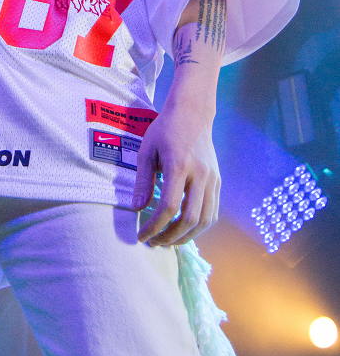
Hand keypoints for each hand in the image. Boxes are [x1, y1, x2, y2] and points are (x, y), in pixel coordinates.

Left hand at [132, 104, 219, 246]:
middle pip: (189, 219)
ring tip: (167, 241)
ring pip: (205, 220)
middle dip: (170, 237)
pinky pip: (213, 212)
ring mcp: (212, 179)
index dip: (154, 226)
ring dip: (186, 237)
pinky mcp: (218, 181)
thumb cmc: (164, 130)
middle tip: (153, 243)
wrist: (193, 113)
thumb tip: (136, 209)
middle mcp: (200, 174)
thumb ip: (142, 181)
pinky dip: (199, 226)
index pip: (168, 207)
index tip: (141, 235)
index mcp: (179, 166)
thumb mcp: (146, 151)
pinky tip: (183, 229)